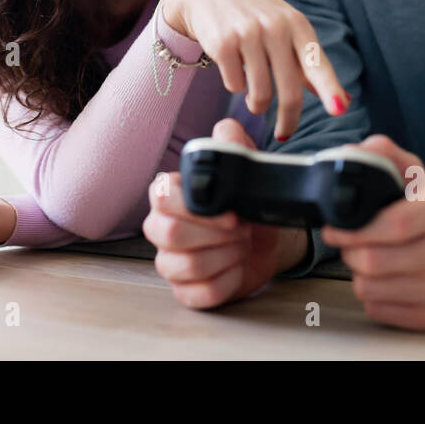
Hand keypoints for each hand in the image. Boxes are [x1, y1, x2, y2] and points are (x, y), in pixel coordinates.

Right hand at [143, 119, 307, 307]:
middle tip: (242, 228)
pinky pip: (199, 294)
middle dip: (216, 234)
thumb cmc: (245, 202)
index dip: (197, 208)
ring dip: (226, 257)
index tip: (231, 213)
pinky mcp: (185, 291)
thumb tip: (225, 129)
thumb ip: (234, 143)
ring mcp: (170, 263)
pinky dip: (227, 282)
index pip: (160, 197)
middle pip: (169, 233)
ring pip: (186, 266)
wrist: (265, 240)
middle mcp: (161, 229)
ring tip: (242, 245)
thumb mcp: (246, 168)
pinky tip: (237, 269)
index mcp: (169, 196)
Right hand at [159, 0, 349, 140]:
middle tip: (284, 133)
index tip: (339, 110)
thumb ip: (309, 64)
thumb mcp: (286, 29)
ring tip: (254, 100)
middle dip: (288, 119)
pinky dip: (235, 87)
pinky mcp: (223, 43)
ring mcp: (248, 34)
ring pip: (260, 94)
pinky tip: (233, 71)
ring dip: (257, 105)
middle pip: (289, 90)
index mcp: (297, 24)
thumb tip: (342, 100)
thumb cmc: (255, 16)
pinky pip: (235, 86)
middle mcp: (275, 27)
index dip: (329, 88)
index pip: (317, 63)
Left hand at [321, 136, 424, 331]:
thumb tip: (351, 154)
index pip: (392, 226)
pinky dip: (372, 297)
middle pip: (373, 262)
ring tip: (369, 260)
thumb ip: (383, 155)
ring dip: (358, 275)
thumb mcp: (416, 176)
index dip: (353, 229)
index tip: (333, 229)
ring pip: (370, 290)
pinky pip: (379, 311)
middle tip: (350, 244)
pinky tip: (384, 281)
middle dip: (350, 252)